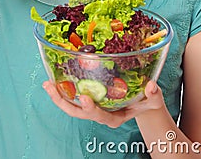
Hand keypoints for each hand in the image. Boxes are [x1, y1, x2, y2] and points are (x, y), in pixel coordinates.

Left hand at [42, 80, 163, 127]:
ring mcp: (94, 107)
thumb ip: (153, 94)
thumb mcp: (153, 99)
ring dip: (58, 96)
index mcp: (115, 117)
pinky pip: (74, 97)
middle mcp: (101, 114)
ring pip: (72, 107)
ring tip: (47, 85)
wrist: (143, 101)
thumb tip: (151, 86)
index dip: (92, 109)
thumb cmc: (147, 100)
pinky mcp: (90, 99)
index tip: (85, 99)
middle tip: (53, 89)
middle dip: (64, 102)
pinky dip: (62, 90)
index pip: (101, 116)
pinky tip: (53, 81)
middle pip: (79, 113)